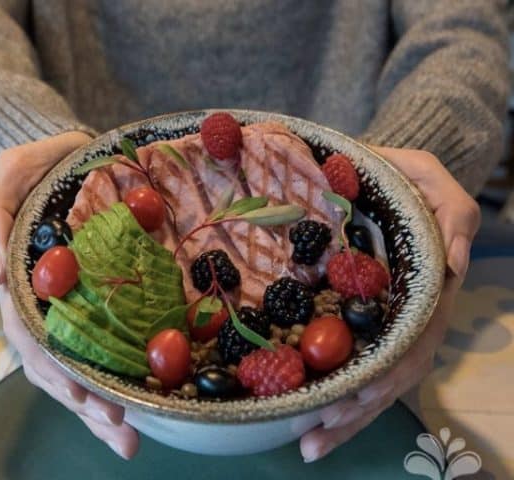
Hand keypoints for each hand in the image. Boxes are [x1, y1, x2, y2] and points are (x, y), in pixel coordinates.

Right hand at [0, 132, 139, 459]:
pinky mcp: (101, 296)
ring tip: (131, 436)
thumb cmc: (33, 167)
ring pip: (84, 363)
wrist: (65, 156)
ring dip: (105, 402)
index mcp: (22, 285)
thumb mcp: (6, 178)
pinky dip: (121, 370)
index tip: (87, 399)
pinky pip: (109, 337)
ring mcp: (75, 304)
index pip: (34, 340)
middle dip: (89, 403)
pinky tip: (144, 395)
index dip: (58, 372)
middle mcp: (48, 304)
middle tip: (123, 433)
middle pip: (61, 365)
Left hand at [300, 147, 480, 461]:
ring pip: (370, 378)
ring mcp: (382, 320)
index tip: (360, 395)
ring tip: (309, 444)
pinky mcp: (356, 318)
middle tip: (317, 435)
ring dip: (344, 415)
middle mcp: (407, 313)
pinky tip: (306, 416)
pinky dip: (335, 393)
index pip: (416, 340)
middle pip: (390, 373)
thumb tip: (456, 261)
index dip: (392, 372)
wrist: (373, 176)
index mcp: (427, 286)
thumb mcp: (428, 178)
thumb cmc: (402, 177)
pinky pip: (350, 361)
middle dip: (357, 409)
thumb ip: (451, 211)